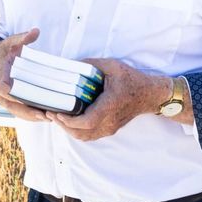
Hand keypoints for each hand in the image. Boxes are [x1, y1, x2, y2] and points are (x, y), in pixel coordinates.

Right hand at [0, 28, 46, 121]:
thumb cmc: (3, 50)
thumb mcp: (11, 41)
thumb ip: (23, 37)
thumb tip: (35, 32)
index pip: (3, 89)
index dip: (15, 97)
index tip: (28, 101)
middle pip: (12, 105)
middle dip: (28, 112)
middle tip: (46, 115)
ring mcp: (2, 97)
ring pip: (15, 110)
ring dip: (30, 116)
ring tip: (48, 118)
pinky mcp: (8, 100)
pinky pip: (17, 110)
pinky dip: (28, 115)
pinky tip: (42, 116)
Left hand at [49, 59, 170, 140]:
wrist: (150, 94)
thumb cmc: (132, 79)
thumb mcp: (112, 66)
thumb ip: (91, 64)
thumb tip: (71, 63)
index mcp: (109, 105)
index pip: (86, 121)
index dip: (68, 121)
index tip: (55, 112)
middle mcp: (110, 120)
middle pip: (82, 133)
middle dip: (63, 126)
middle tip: (50, 113)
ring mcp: (110, 127)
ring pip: (85, 137)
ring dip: (69, 130)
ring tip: (57, 117)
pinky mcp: (110, 129)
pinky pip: (90, 135)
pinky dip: (77, 131)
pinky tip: (70, 120)